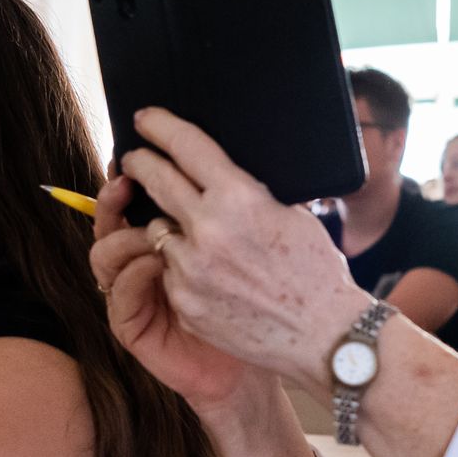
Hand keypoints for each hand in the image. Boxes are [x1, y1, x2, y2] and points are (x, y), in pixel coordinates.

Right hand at [92, 181, 260, 413]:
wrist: (266, 361)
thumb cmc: (264, 299)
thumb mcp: (248, 243)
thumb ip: (226, 210)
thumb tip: (224, 165)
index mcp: (171, 235)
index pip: (141, 195)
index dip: (135, 169)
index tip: (142, 141)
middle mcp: (144, 260)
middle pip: (111, 217)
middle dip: (115, 192)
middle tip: (127, 173)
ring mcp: (134, 292)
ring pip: (104, 251)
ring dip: (122, 234)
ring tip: (149, 229)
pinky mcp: (132, 325)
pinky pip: (119, 292)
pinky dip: (134, 274)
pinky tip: (156, 264)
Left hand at [108, 108, 370, 393]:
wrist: (324, 337)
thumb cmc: (317, 273)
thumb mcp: (294, 216)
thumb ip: (253, 194)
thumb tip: (226, 176)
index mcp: (240, 198)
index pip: (186, 146)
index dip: (160, 126)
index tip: (145, 119)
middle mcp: (209, 229)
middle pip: (156, 180)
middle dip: (140, 163)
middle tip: (133, 157)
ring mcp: (192, 269)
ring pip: (160, 231)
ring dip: (171, 226)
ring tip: (193, 233)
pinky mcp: (185, 302)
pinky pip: (170, 272)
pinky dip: (183, 269)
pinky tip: (212, 278)